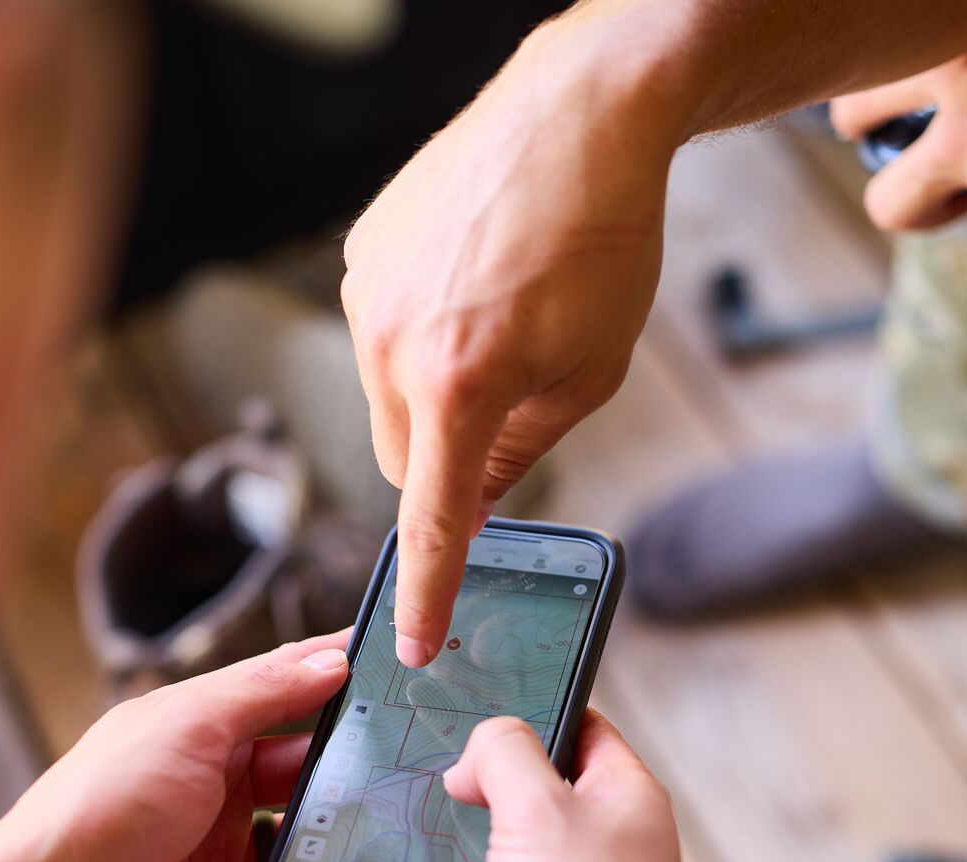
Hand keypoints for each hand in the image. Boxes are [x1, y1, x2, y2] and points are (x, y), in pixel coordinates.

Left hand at [0, 635, 386, 861]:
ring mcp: (211, 859)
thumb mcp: (186, 725)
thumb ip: (261, 692)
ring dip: (345, 856)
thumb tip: (329, 660)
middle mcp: (207, 791)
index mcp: (196, 731)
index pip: (281, 694)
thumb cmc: (98, 806)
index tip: (398, 672)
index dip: (335, 681)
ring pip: (299, 853)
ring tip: (405, 854)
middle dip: (353, 776)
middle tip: (421, 773)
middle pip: (300, 777)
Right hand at [342, 9, 682, 667]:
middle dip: (445, 465)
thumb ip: (525, 447)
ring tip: (499, 323)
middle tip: (505, 418)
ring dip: (433, 393)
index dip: (427, 592)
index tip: (415, 644)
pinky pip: (380, 330)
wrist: (578, 114)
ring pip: (386, 395)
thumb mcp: (591, 369)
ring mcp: (367, 296)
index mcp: (460, 387)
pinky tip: (474, 285)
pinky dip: (419, 334)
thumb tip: (477, 493)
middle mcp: (393, 346)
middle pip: (401, 460)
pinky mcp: (363, 255)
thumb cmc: (603, 239)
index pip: (432, 520)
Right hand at [430, 712, 701, 861]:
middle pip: (518, 787)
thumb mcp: (545, 809)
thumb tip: (473, 756)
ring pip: (478, 848)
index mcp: (622, 801)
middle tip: (420, 755)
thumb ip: (506, 755)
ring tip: (393, 812)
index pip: (578, 726)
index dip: (531, 706)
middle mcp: (590, 847)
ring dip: (439, 840)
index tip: (475, 693)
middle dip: (469, 777)